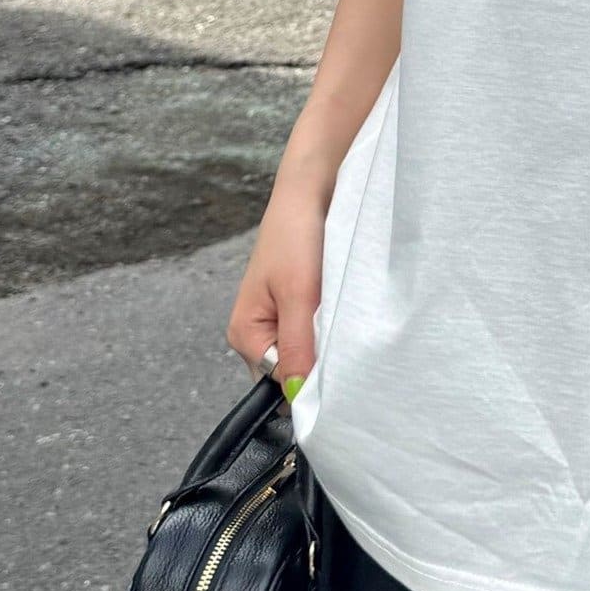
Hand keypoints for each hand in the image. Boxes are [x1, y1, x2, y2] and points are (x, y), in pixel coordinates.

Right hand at [225, 190, 325, 396]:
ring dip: (328, 341)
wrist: (309, 193)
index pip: (282, 383)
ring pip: (309, 352)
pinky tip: (342, 307)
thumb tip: (297, 397)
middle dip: (320, 361)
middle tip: (344, 335)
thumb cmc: (296, 237)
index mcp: (245, 336)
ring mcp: (278, 321)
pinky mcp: (298, 307)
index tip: (341, 366)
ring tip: (341, 314)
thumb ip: (297, 346)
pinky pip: (317, 332)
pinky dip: (332, 325)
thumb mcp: (298, 295)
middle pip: (295, 370)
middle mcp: (257, 334)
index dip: (312, 379)